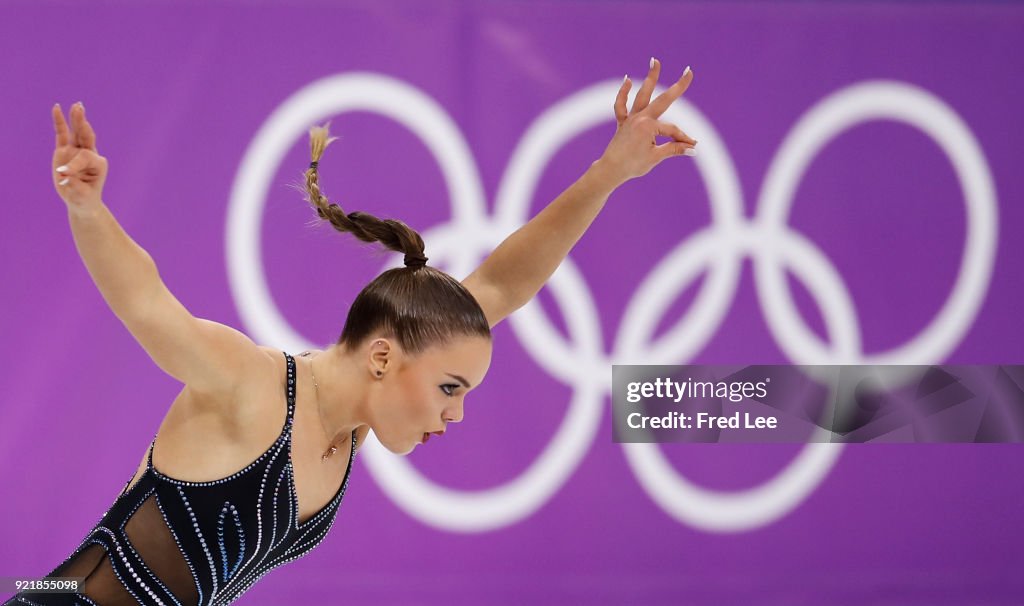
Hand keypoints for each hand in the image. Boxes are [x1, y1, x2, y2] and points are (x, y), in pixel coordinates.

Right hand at [52, 102, 107, 212]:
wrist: (80, 201)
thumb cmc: (84, 198)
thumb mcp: (81, 195)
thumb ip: (75, 185)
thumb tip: (64, 174)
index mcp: (98, 164)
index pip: (85, 157)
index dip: (74, 164)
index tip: (63, 175)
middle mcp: (90, 154)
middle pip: (86, 136)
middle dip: (82, 124)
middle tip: (80, 109)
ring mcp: (77, 150)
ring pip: (76, 132)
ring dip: (76, 118)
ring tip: (77, 105)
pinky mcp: (65, 150)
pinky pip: (62, 134)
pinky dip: (60, 122)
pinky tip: (57, 108)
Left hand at [594, 58, 696, 187]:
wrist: (610, 170)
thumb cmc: (633, 165)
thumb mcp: (656, 157)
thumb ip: (674, 149)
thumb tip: (693, 149)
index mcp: (649, 126)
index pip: (672, 129)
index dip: (683, 139)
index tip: (692, 146)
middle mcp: (640, 118)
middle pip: (663, 100)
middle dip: (678, 86)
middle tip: (688, 71)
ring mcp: (631, 118)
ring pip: (642, 95)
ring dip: (650, 78)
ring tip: (654, 61)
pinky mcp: (623, 122)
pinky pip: (621, 105)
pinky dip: (623, 93)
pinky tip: (627, 80)